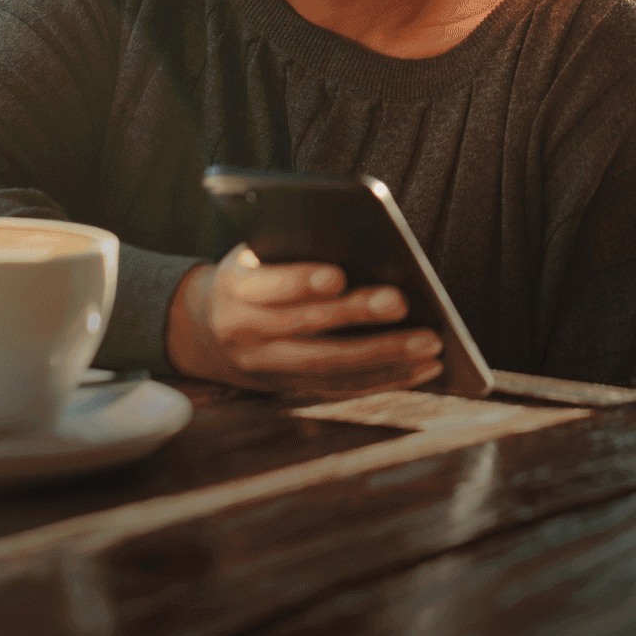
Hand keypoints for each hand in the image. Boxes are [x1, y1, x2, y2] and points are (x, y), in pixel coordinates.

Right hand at [167, 245, 442, 396]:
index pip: (268, 287)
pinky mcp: (290, 390)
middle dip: (357, 317)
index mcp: (233, 289)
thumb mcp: (254, 254)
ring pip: (329, 367)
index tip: (337, 275)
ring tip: (431, 344)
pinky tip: (423, 368)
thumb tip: (363, 246)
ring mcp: (267, 369)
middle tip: (403, 302)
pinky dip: (385, 379)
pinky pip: (341, 388)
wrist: (204, 329)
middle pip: (306, 329)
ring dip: (384, 357)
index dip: (301, 282)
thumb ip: (292, 251)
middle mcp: (245, 335)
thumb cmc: (251, 274)